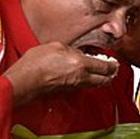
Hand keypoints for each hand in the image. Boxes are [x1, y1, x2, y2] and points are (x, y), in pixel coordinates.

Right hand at [4, 43, 118, 106]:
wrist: (24, 81)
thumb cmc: (35, 64)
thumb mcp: (56, 47)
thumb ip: (72, 50)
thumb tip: (80, 53)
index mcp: (81, 64)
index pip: (106, 67)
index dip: (113, 64)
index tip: (114, 61)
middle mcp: (82, 77)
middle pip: (105, 79)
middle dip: (111, 73)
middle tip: (112, 67)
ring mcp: (75, 86)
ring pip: (96, 84)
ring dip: (102, 78)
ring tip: (102, 71)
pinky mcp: (68, 91)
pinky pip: (85, 86)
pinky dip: (90, 81)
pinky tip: (86, 75)